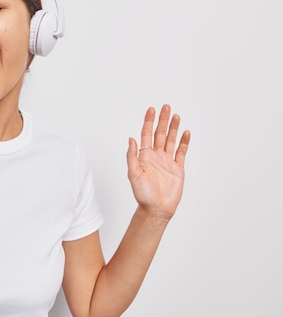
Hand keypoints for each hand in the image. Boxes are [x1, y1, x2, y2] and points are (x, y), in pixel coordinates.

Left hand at [126, 104, 190, 220]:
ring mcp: (167, 162)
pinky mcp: (178, 169)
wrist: (156, 209)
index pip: (146, 134)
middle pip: (160, 134)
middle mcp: (156, 156)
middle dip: (162, 120)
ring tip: (176, 116)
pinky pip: (181, 152)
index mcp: (144, 156)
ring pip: (171, 140)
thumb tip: (131, 139)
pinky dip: (184, 142)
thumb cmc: (142, 195)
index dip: (148, 121)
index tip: (151, 109)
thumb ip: (132, 156)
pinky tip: (186, 132)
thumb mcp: (133, 174)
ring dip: (173, 128)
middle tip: (166, 107)